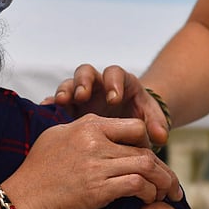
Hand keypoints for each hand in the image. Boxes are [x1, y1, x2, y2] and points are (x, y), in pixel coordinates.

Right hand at [3, 115, 182, 208]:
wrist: (22, 200)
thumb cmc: (36, 171)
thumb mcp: (56, 137)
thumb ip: (80, 129)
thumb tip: (99, 127)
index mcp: (88, 126)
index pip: (133, 127)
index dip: (148, 144)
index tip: (152, 158)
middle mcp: (95, 142)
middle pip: (144, 149)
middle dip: (164, 168)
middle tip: (171, 182)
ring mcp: (97, 166)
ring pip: (146, 166)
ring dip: (163, 182)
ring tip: (169, 194)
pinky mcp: (98, 190)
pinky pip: (136, 186)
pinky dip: (148, 193)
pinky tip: (149, 199)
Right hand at [43, 64, 169, 148]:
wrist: (128, 126)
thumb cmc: (141, 119)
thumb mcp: (150, 120)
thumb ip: (155, 125)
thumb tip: (161, 136)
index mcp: (119, 82)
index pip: (114, 74)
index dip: (114, 84)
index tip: (114, 99)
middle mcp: (98, 85)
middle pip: (86, 72)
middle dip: (84, 82)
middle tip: (82, 95)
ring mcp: (81, 95)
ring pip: (69, 84)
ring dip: (65, 91)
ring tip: (61, 101)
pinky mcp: (68, 108)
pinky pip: (55, 101)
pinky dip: (50, 104)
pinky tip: (46, 110)